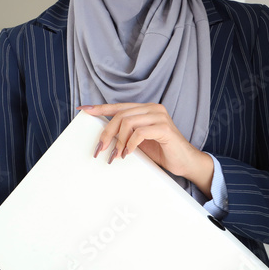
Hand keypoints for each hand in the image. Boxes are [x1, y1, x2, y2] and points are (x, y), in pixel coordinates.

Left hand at [81, 103, 213, 196]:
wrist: (185, 162)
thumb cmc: (162, 151)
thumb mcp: (138, 141)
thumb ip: (126, 133)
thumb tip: (103, 136)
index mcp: (145, 109)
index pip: (118, 107)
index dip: (100, 108)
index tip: (83, 110)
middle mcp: (152, 108)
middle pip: (120, 115)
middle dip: (107, 133)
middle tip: (100, 149)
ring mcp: (159, 116)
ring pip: (128, 122)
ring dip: (118, 141)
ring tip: (117, 155)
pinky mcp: (164, 128)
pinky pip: (139, 133)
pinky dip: (130, 144)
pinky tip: (128, 153)